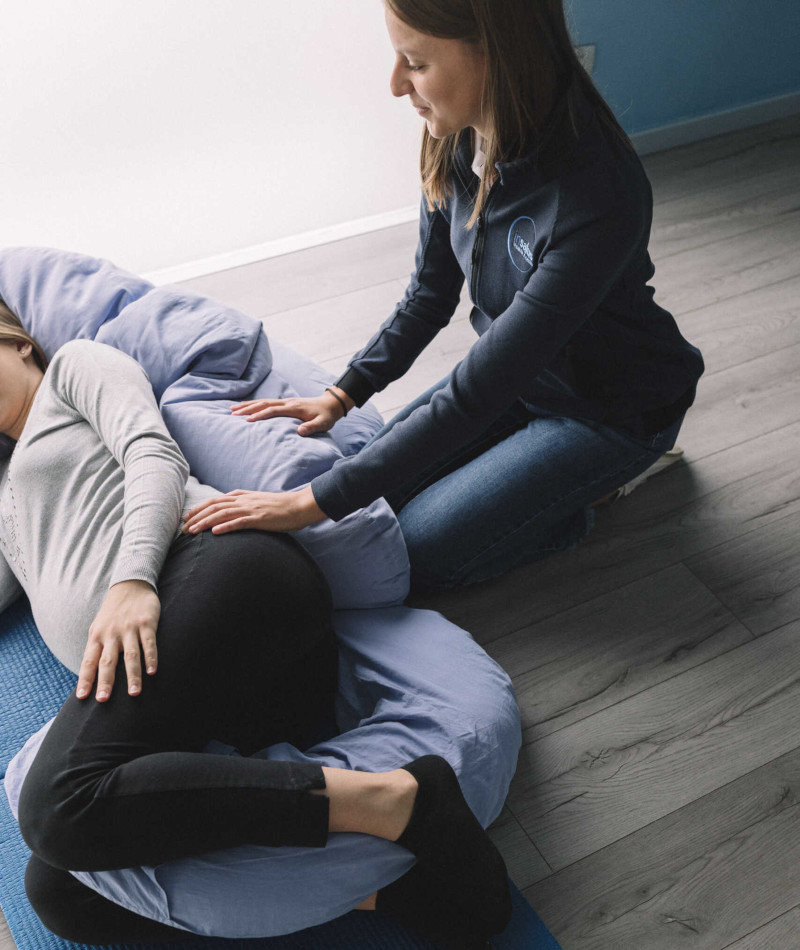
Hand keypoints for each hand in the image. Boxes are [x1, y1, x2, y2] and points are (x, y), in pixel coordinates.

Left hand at [77, 580, 160, 701]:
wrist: (130, 585)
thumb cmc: (113, 612)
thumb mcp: (99, 628)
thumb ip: (97, 648)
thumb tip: (92, 674)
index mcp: (96, 636)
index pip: (88, 661)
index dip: (85, 679)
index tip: (82, 697)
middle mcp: (111, 634)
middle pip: (107, 661)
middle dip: (105, 681)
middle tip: (103, 700)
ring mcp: (129, 629)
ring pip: (130, 656)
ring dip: (132, 676)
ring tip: (134, 693)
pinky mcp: (146, 623)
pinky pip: (148, 643)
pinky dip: (151, 657)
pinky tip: (152, 671)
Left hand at [182, 485, 326, 534]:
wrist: (300, 506)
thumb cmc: (281, 507)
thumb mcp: (258, 502)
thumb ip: (244, 505)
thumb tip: (230, 512)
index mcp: (242, 496)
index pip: (215, 500)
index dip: (199, 508)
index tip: (186, 518)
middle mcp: (243, 500)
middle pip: (213, 506)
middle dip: (196, 516)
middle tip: (183, 528)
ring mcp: (251, 509)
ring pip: (222, 514)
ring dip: (205, 522)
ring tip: (192, 531)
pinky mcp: (259, 519)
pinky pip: (239, 522)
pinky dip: (225, 527)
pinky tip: (214, 533)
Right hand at [230, 387, 352, 436]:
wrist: (330, 404)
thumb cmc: (326, 416)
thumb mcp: (323, 423)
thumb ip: (312, 427)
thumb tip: (299, 432)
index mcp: (294, 408)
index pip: (273, 410)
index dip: (260, 415)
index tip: (248, 420)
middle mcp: (287, 402)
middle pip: (264, 403)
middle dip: (247, 408)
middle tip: (232, 413)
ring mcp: (285, 401)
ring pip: (263, 401)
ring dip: (247, 405)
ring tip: (232, 409)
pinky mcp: (284, 403)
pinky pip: (267, 402)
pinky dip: (254, 404)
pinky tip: (246, 407)